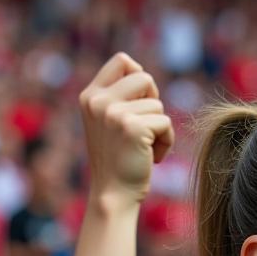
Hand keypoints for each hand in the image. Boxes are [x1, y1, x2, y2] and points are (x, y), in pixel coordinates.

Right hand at [79, 53, 174, 206]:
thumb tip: (140, 72)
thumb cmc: (117, 161)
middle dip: (153, 100)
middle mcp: (98, 101)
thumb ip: (118, 97)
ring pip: (158, 105)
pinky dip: (166, 141)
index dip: (139, 76)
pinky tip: (151, 157)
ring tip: (144, 148)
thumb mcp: (108, 123)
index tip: (141, 100)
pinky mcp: (133, 127)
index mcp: (90, 96)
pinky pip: (165, 123)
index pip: (122, 60)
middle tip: (146, 125)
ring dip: (159, 128)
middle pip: (144, 77)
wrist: (113, 195)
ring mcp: (113, 113)